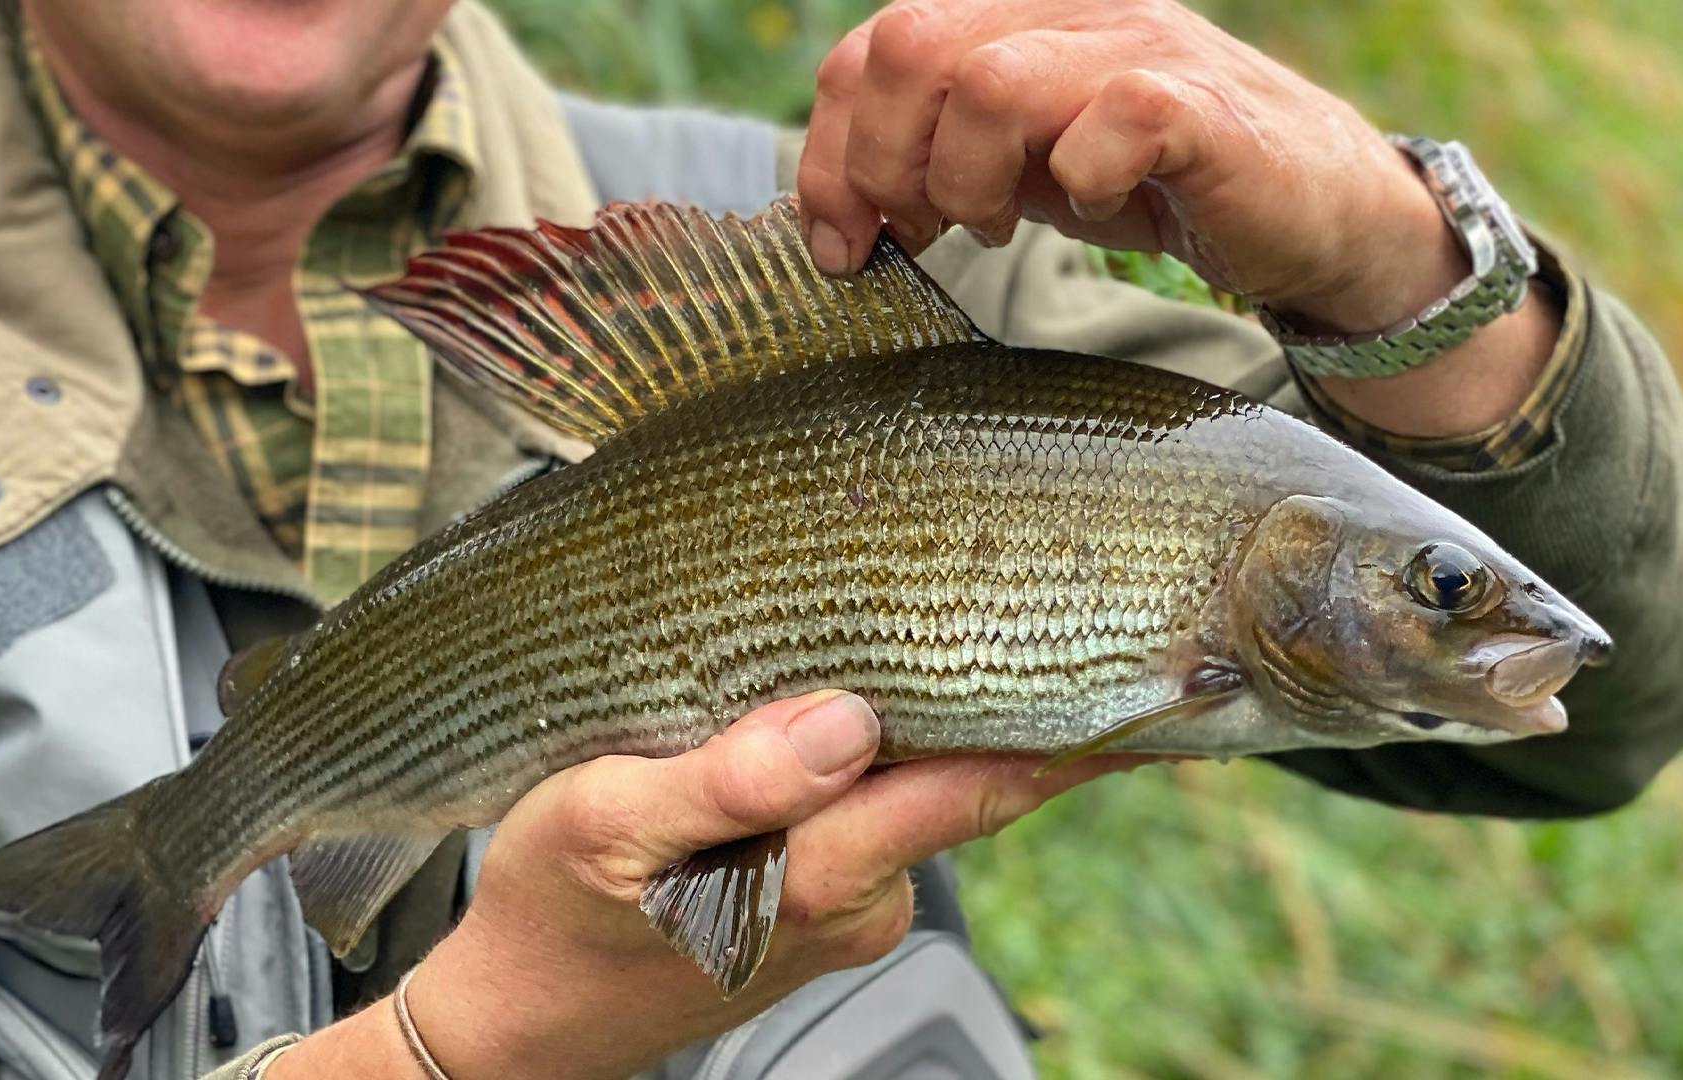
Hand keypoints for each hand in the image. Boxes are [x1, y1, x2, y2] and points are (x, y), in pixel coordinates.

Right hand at [268, 690, 1148, 1079]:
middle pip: (972, 782)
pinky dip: (898, 761)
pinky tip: (873, 708)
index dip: (1077, 731)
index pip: (980, 785)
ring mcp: (848, 912)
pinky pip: (889, 819)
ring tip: (978, 624)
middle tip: (1094, 608)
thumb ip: (728, 781)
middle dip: (1034, 706)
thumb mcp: (602, 825)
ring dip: (955, 724)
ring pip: (929, 797)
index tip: (1161, 674)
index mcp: (817, 872)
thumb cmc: (551, 911)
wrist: (521, 1020)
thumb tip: (843, 722)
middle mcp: (858, 900)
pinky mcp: (825, 911)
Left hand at [798, 0, 1460, 332]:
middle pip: (908, 44)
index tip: (846, 242)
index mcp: (1009, 22)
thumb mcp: (1024, 167)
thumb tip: (834, 207)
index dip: (830, 152)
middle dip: (884, 163)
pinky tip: (1100, 209)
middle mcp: (1066, 13)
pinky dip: (1083, 186)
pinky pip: (1108, 122)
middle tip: (923, 233)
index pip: (871, 49)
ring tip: (1002, 225)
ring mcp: (1135, 48)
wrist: (1314, 214)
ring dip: (968, 181)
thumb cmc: (1159, 186)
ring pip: (988, 81)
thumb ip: (938, 156)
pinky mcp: (1198, 107)